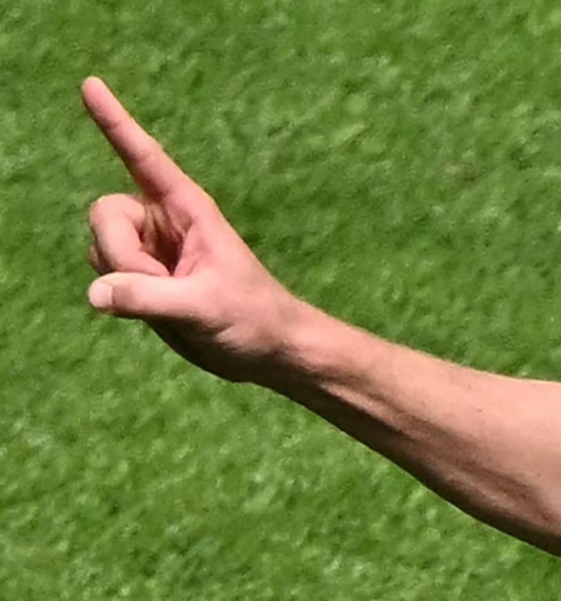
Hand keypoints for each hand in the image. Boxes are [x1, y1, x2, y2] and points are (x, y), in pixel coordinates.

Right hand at [81, 76, 309, 383]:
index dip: (115, 122)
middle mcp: (162, 221)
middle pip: (104, 213)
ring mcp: (149, 248)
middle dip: (120, 252)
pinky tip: (157, 309)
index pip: (143, 156)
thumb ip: (148, 298)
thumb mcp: (204, 307)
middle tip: (159, 284)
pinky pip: (104, 274)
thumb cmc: (253, 318)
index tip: (90, 84)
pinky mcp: (140, 277)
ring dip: (122, 278)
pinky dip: (117, 294)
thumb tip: (97, 293)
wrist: (266, 351)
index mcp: (187, 208)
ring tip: (170, 301)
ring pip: (100, 246)